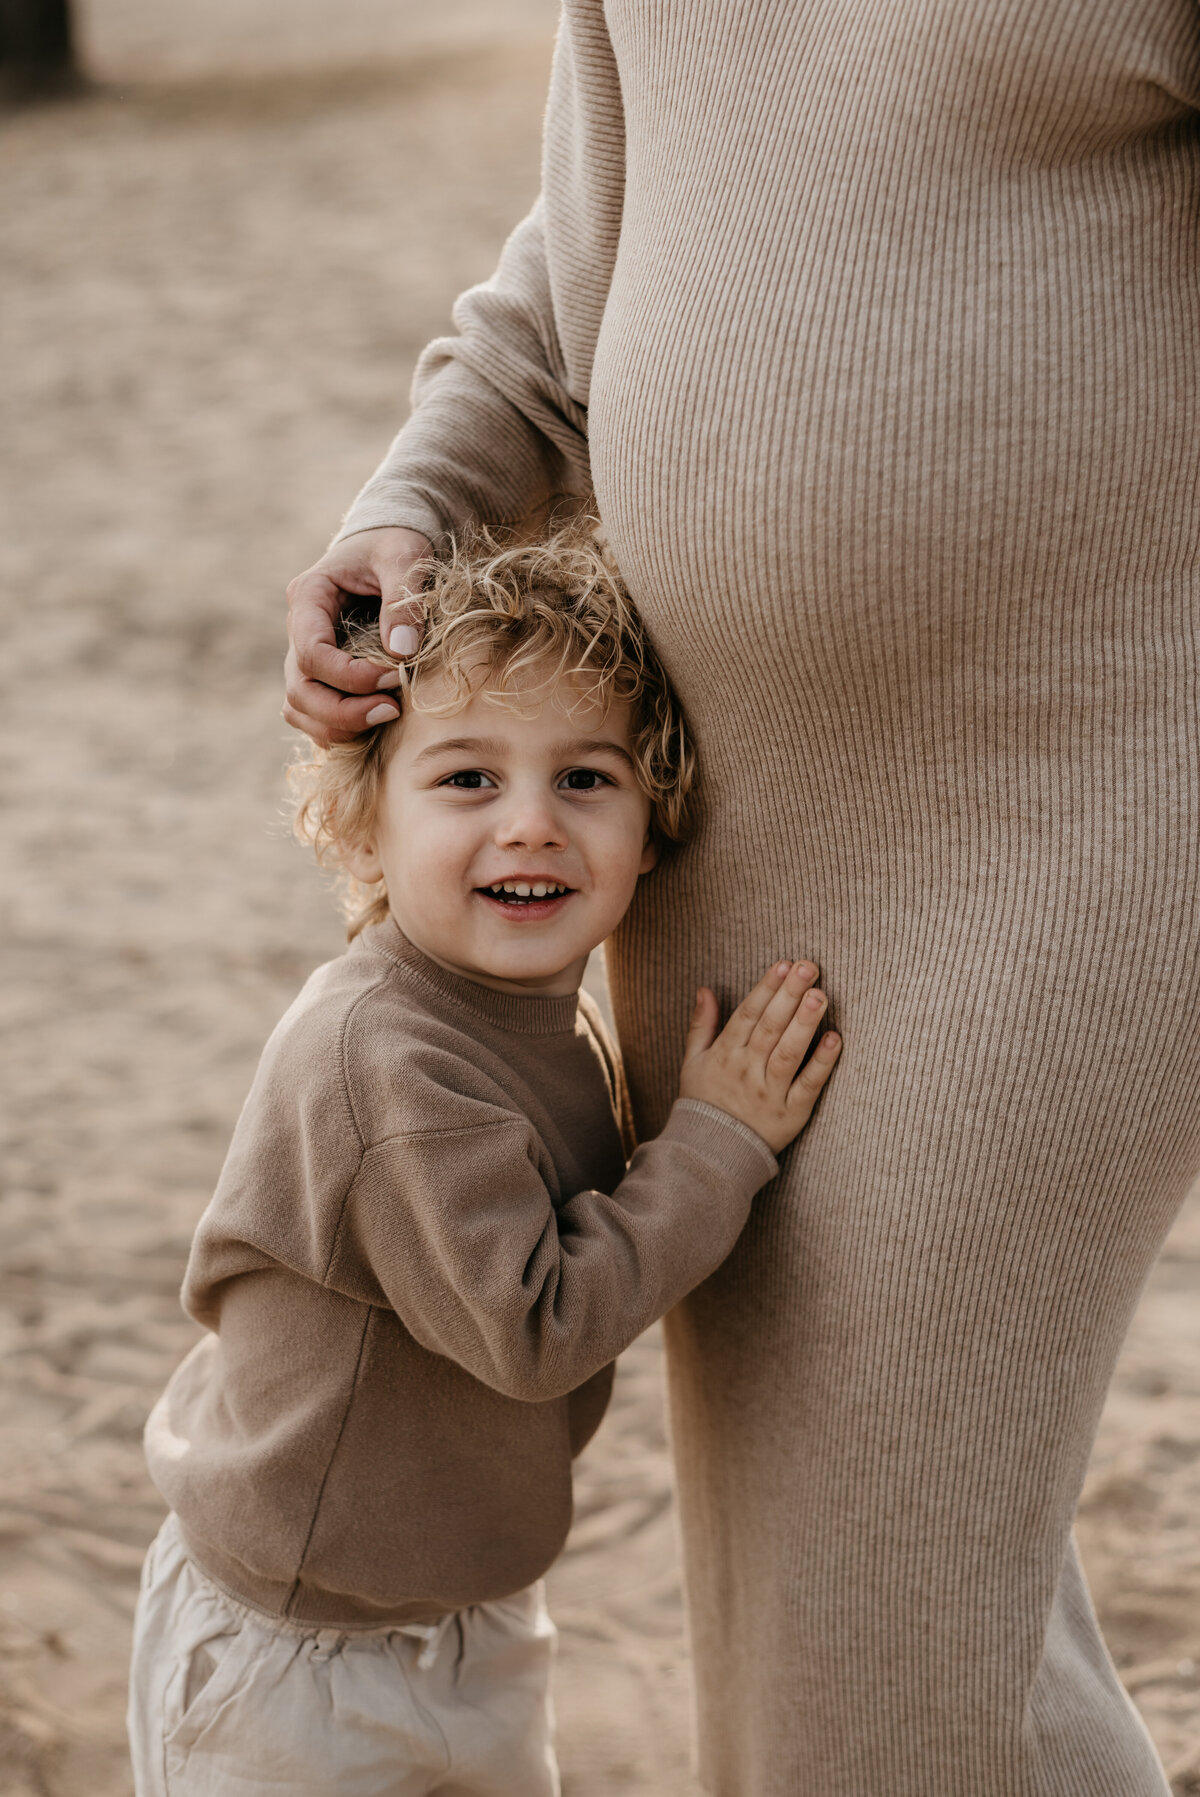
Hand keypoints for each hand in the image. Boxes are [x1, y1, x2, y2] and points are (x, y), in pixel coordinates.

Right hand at [283, 526, 431, 745]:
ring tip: (387, 717)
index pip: (311, 653)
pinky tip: (375, 724)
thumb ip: (404, 598)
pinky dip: (337, 729)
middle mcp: (299, 629)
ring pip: (299, 708)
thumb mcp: (406, 555)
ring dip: (338, 726)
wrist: (389, 544)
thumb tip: (400, 652)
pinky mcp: (321, 673)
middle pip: (299, 690)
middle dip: (343, 712)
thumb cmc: (397, 543)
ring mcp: (305, 654)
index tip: (394, 678)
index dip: (350, 677)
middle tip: (392, 711)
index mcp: (310, 597)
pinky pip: (312, 714)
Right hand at [679, 962, 841, 1154]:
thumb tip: (705, 989)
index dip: (766, 988)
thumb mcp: (693, 1062)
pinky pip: (808, 1086)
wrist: (708, 1156)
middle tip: (809, 967)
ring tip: (821, 995)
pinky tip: (835, 1039)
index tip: (784, 964)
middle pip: (770, 1028)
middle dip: (789, 995)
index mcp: (725, 1055)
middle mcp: (746, 1071)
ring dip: (805, 1023)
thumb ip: (701, 1025)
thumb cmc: (703, 1102)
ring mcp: (769, 1093)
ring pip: (788, 1053)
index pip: (747, 1015)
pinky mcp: (790, 1115)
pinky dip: (822, 1063)